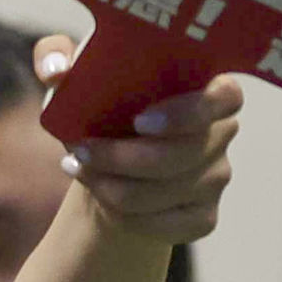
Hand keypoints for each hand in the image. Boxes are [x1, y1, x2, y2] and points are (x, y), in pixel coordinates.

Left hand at [36, 36, 242, 247]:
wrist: (106, 169)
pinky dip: (125, 216)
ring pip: (165, 192)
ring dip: (112, 186)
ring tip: (79, 169)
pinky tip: (102, 199)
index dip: (189, 112)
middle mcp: (220, 134)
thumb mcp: (75, 79)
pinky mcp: (203, 217)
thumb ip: (57, 57)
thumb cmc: (99, 112)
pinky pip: (164, 225)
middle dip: (123, 158)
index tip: (140, 121)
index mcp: (205, 90)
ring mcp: (216, 177)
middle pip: (182, 154)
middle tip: (80, 150)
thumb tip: (56, 71)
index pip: (226, 97)